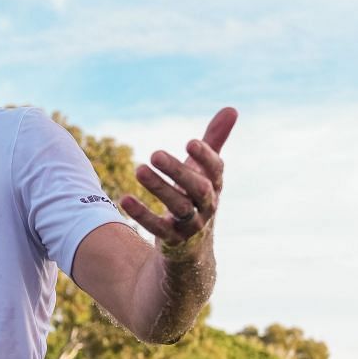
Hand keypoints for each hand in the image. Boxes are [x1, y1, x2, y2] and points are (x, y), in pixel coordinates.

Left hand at [119, 106, 237, 250]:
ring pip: (179, 207)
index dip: (206, 158)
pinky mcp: (173, 240)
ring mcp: (191, 225)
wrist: (193, 250)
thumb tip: (232, 108)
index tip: (190, 143)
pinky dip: (142, 214)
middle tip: (154, 153)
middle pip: (199, 189)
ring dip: (159, 188)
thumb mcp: (205, 171)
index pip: (216, 170)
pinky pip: (159, 228)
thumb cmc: (196, 198)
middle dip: (178, 171)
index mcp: (215, 186)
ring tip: (139, 170)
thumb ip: (214, 141)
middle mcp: (207, 206)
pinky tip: (125, 198)